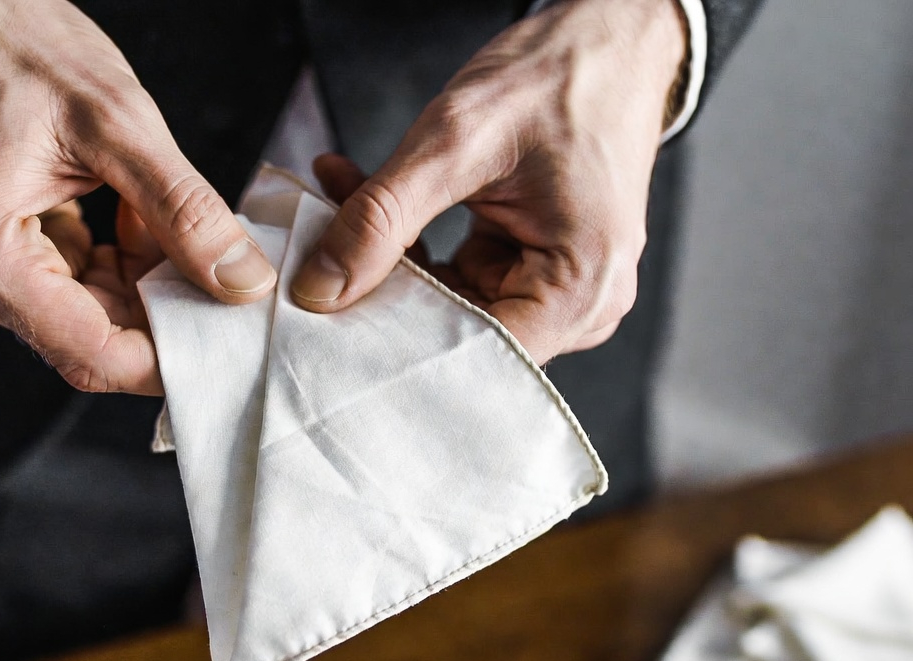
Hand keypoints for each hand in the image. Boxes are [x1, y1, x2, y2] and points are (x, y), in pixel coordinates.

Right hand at [0, 0, 276, 393]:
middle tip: (224, 274)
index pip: (90, 353)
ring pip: (83, 313)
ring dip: (139, 279)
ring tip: (162, 217)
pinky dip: (112, 260)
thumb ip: (183, 210)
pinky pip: (64, 286)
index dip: (169, 358)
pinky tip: (129, 214)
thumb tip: (241, 281)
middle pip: (88, 337)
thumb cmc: (13, 44)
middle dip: (162, 311)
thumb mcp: (117, 120)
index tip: (228, 338)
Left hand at [291, 0, 686, 363]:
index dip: (400, 344)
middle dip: (384, 290)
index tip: (335, 318)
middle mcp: (579, 304)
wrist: (604, 39)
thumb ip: (382, 218)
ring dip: (388, 258)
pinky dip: (409, 240)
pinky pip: (456, 276)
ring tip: (340, 198)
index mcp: (583, 288)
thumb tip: (321, 287)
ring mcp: (555, 288)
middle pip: (458, 334)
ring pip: (447, 304)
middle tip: (320, 248)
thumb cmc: (561, 78)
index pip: (475, 357)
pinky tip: (365, 197)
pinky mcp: (529, 268)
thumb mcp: (455, 142)